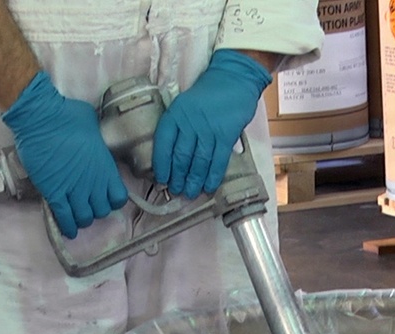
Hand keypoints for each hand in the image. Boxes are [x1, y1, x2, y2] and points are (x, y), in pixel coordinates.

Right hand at [2, 71, 127, 238]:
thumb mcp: (94, 127)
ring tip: (77, 216)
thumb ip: (98, 140)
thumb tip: (95, 139)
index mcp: (105, 167)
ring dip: (82, 220)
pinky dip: (67, 227)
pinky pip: (64, 218)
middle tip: (88, 205)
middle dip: (96, 211)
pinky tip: (68, 230)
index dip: (113, 200)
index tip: (106, 196)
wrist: (39, 117)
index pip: (118, 198)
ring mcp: (73, 190)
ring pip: (84, 218)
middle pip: (101, 211)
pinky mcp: (53, 193)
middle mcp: (93, 183)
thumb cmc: (67, 115)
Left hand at [152, 50, 271, 198]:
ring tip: (190, 193)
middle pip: (181, 157)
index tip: (161, 179)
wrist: (234, 79)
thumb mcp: (185, 104)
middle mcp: (190, 123)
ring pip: (199, 162)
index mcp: (176, 114)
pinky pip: (218, 161)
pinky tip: (208, 187)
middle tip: (176, 191)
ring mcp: (209, 130)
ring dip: (193, 181)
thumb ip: (179, 126)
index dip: (161, 164)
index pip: (163, 143)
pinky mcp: (226, 135)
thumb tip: (173, 156)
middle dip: (177, 177)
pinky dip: (213, 177)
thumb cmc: (208, 94)